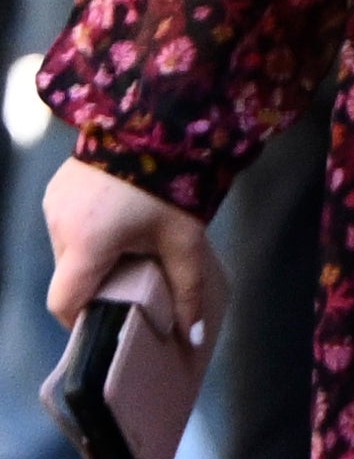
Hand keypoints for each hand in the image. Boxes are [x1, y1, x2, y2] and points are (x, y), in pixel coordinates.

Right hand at [42, 154, 226, 344]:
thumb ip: (187, 291)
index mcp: (86, 243)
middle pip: (69, 275)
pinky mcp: (57, 187)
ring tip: (129, 247)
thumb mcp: (184, 241)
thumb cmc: (175, 184)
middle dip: (96, 284)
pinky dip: (88, 231)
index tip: (102, 324)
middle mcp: (59, 225)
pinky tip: (118, 220)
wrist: (160, 120)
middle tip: (130, 281)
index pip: (63, 302)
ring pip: (67, 249)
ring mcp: (54, 204)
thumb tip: (194, 339)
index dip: (80, 320)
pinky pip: (67, 223)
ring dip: (92, 256)